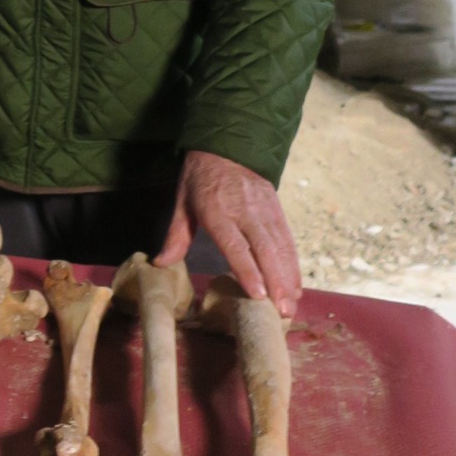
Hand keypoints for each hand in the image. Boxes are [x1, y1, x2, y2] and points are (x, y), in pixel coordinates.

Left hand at [155, 149, 299, 316]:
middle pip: (264, 249)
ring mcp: (264, 210)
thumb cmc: (200, 177)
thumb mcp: (182, 202)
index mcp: (217, 211)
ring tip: (291, 305)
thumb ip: (176, 236)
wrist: (227, 144)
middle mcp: (244, 212)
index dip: (247, 270)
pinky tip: (296, 285)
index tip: (258, 294)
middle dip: (275, 281)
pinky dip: (293, 263)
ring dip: (288, 276)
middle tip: (282, 311)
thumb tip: (160, 263)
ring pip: (280, 246)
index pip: (235, 245)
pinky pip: (287, 239)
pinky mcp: (276, 209)